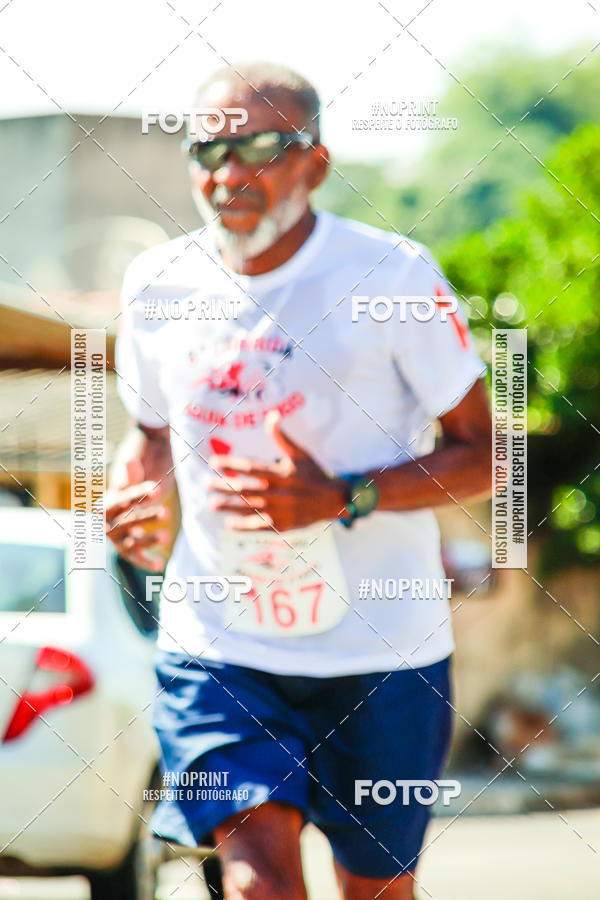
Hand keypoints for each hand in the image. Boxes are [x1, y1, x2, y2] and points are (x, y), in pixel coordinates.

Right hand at [105, 475, 170, 570]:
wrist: (131, 486)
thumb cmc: (132, 476)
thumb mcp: (131, 470)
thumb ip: (130, 472)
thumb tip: (129, 463)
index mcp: (106, 502)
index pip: (122, 499)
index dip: (138, 495)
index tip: (156, 490)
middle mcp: (107, 522)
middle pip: (126, 521)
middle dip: (146, 517)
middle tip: (166, 513)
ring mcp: (117, 536)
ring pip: (131, 541)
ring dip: (148, 540)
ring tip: (166, 536)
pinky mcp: (127, 546)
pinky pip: (135, 556)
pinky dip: (146, 561)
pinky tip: (160, 565)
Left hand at [208, 411, 345, 531]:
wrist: (335, 500)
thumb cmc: (314, 473)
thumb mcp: (300, 453)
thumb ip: (281, 437)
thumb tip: (272, 415)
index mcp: (281, 473)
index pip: (251, 468)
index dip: (231, 465)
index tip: (213, 463)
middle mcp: (279, 493)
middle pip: (245, 490)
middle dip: (223, 487)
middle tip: (204, 484)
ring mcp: (280, 511)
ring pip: (249, 509)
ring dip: (229, 507)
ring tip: (212, 504)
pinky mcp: (282, 525)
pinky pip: (259, 526)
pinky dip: (244, 526)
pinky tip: (229, 524)